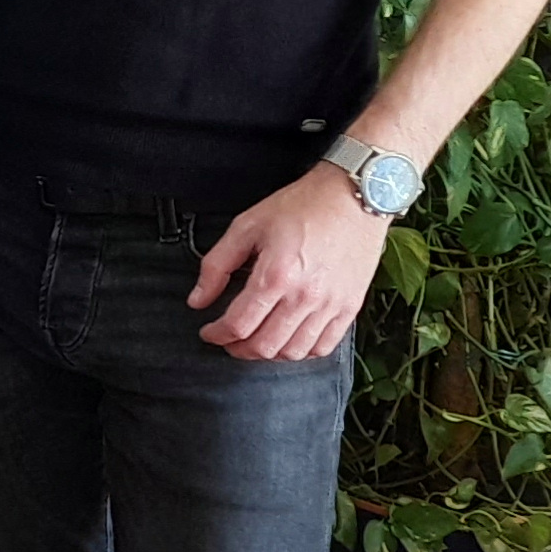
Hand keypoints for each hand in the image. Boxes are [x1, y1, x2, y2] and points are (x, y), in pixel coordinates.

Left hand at [190, 164, 389, 360]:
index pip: (239, 325)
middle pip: (264, 346)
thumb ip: (217, 265)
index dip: (217, 334)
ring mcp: (330, 306)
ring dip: (268, 354)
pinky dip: (301, 352)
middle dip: (238, 349)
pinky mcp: (349, 308)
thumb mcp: (247, 226)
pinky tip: (288, 340)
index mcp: (275, 276)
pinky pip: (323, 347)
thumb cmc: (302, 207)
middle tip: (228, 340)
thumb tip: (198, 299)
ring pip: (293, 353)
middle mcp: (304, 297)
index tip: (209, 332)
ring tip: (256, 341)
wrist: (352, 198)